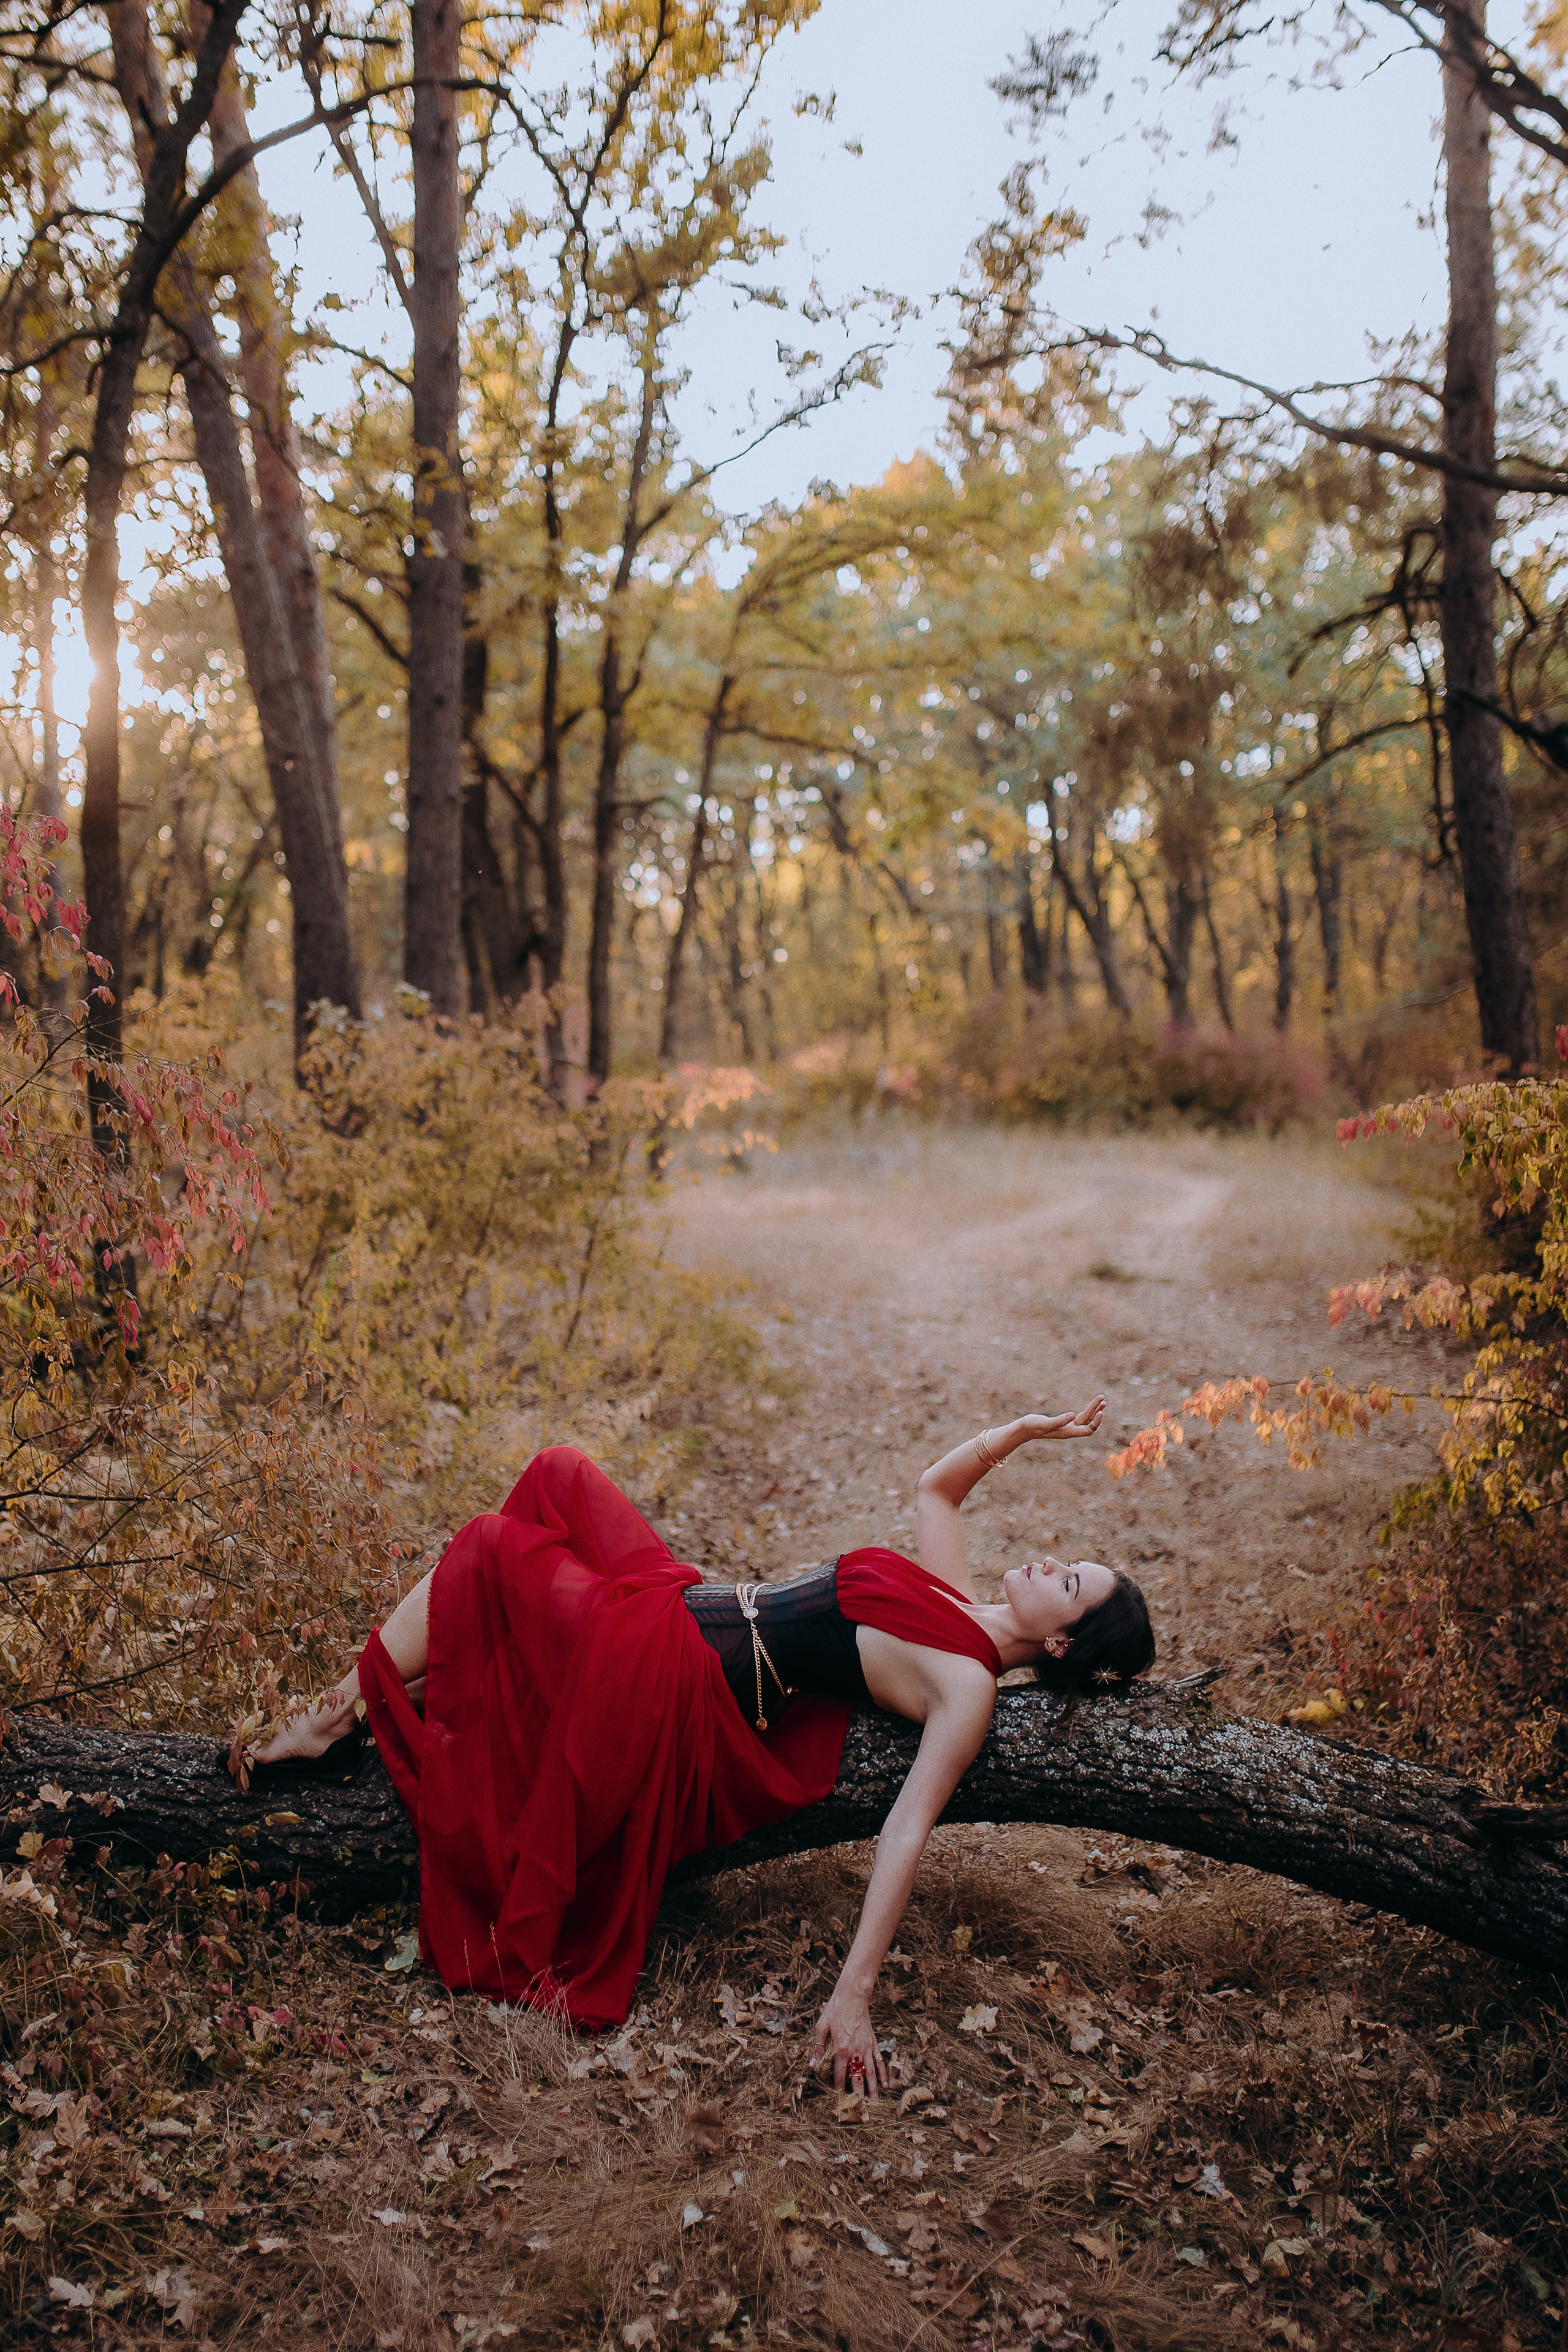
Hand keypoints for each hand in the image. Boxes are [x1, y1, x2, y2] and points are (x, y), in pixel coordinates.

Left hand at [809, 1984, 888, 2099]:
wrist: (853, 1996)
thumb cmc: (835, 2010)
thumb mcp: (822, 2027)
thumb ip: (818, 2047)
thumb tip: (812, 2065)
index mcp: (841, 2048)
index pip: (840, 2073)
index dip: (838, 2086)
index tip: (838, 2096)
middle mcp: (856, 2050)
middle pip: (857, 2077)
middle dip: (858, 2094)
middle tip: (860, 2109)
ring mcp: (866, 2047)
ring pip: (871, 2072)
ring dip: (873, 2088)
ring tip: (875, 2103)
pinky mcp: (873, 2042)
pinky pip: (879, 2061)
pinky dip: (882, 2074)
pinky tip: (885, 2085)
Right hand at [1017, 1396, 1104, 1442]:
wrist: (1023, 1429)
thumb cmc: (1033, 1426)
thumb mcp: (1045, 1423)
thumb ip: (1059, 1421)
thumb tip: (1073, 1415)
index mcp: (1067, 1432)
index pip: (1088, 1430)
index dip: (1096, 1422)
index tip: (1101, 1411)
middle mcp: (1070, 1431)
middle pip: (1089, 1422)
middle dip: (1097, 1411)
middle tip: (1103, 1400)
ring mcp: (1067, 1427)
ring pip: (1085, 1419)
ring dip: (1094, 1410)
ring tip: (1101, 1399)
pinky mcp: (1064, 1422)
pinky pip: (1080, 1417)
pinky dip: (1087, 1411)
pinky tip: (1090, 1406)